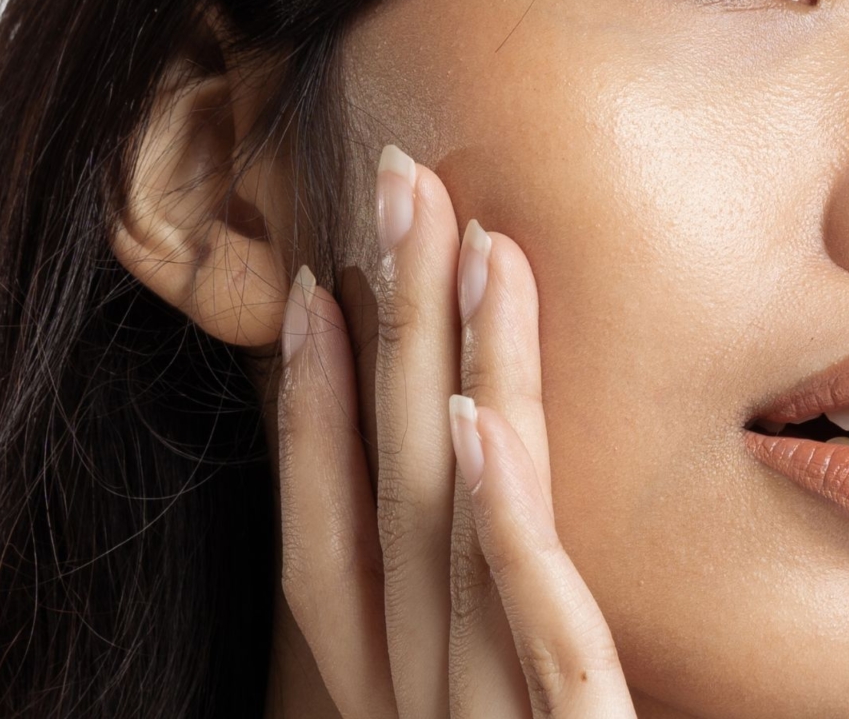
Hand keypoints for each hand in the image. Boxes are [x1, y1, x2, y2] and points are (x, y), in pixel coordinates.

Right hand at [267, 145, 634, 717]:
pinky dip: (499, 520)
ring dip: (444, 370)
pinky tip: (478, 415)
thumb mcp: (506, 717)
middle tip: (398, 183)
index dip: (312, 409)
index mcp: (395, 698)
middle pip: (386, 493)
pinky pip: (537, 628)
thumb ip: (497, 644)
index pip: (329, 540)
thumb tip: (490, 517)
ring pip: (445, 527)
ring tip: (457, 235)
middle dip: (387, 329)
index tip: (319, 287)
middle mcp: (413, 707)